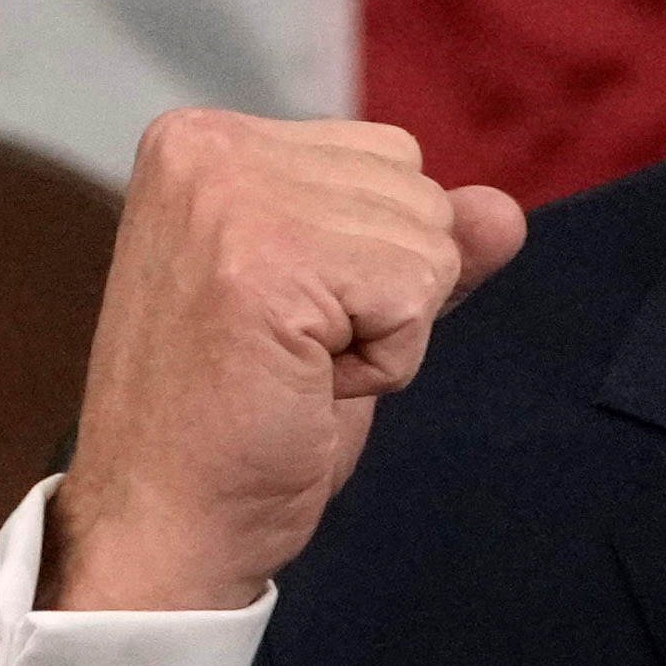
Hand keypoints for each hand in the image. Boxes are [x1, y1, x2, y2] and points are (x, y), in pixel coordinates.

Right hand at [48, 110, 529, 613]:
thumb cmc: (240, 427)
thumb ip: (415, 245)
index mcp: (206, 139)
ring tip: (290, 370)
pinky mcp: (268, 262)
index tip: (280, 319)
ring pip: (427, 241)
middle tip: (285, 355)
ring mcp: (232, 198)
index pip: (388, 156)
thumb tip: (503, 212)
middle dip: (382, 290)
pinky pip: (416, 295)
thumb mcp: (342, 309)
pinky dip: (386, 363)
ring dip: (384, 329)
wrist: (162, 526)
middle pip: (416, 189)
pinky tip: (302, 388)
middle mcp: (209, 146)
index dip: (366, 259)